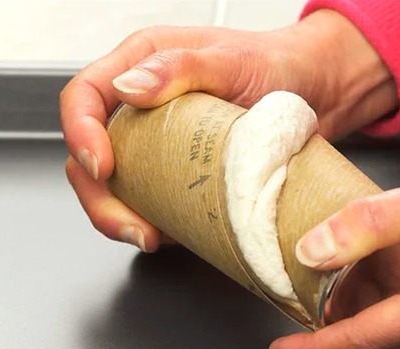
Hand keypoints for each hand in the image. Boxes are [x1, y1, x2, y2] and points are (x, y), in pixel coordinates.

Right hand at [61, 10, 396, 250]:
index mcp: (142, 65)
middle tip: (130, 225)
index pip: (85, 96)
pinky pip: (152, 202)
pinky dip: (153, 223)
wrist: (320, 92)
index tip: (102, 167)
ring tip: (150, 237)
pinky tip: (168, 235)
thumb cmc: (279, 65)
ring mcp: (160, 144)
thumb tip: (129, 88)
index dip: (80, 134)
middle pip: (91, 154)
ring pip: (117, 185)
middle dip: (100, 197)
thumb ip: (181, 67)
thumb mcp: (233, 60)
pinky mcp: (181, 174)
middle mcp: (144, 106)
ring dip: (122, 218)